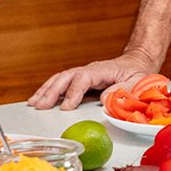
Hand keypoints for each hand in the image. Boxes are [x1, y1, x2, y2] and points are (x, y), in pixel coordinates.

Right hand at [28, 52, 157, 110]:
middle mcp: (89, 70)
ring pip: (60, 79)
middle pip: (65, 77)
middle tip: (40, 106)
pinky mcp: (80, 80)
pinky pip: (62, 83)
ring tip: (33, 103)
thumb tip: (104, 99)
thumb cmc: (137, 73)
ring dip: (45, 91)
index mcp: (101, 70)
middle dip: (51, 92)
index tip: (66, 107)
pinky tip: (39, 99)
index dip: (73, 93)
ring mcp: (83, 74)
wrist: (136, 63)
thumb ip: (122, 90)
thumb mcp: (137, 81)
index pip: (82, 79)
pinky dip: (49, 90)